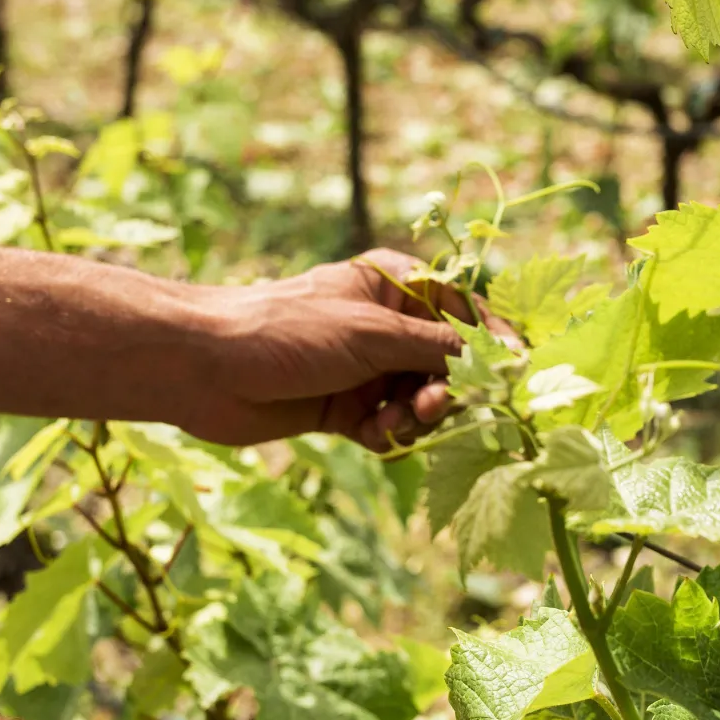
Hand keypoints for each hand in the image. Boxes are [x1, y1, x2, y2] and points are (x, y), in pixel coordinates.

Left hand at [184, 249, 485, 450]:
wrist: (206, 367)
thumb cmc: (288, 330)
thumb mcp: (372, 334)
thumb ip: (438, 349)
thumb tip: (498, 359)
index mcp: (395, 286)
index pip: (463, 310)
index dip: (491, 340)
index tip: (513, 371)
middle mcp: (386, 326)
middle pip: (448, 363)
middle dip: (448, 388)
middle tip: (435, 404)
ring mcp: (366, 368)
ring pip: (421, 399)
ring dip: (416, 415)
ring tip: (396, 419)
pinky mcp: (346, 408)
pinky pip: (389, 426)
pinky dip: (387, 434)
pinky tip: (369, 434)